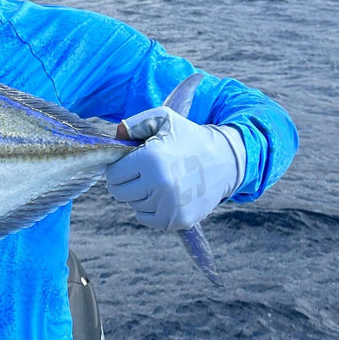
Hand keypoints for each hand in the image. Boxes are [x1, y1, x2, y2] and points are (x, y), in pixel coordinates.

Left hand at [106, 108, 245, 231]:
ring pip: (134, 205)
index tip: (131, 162)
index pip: (113, 174)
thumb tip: (116, 135)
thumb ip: (135, 124)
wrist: (225, 160)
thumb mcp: (164, 119)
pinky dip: (150, 209)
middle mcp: (159, 185)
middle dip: (126, 181)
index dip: (118, 167)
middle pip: (119, 193)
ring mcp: (170, 206)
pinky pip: (146, 219)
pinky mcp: (178, 220)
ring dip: (141, 194)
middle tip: (143, 172)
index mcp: (151, 159)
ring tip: (160, 180)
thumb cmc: (188, 137)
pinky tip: (164, 195)